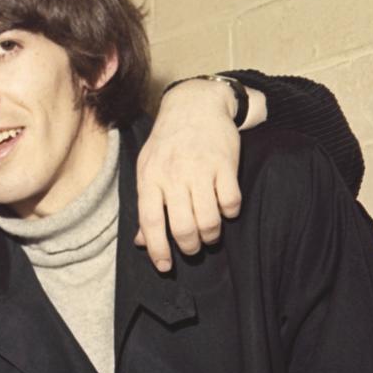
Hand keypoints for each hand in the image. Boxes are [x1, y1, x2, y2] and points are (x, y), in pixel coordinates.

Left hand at [135, 78, 246, 271]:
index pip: (150, 222)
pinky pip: (231, 201)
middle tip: (192, 247)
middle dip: (189, 246)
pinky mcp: (225, 164)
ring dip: (211, 235)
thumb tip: (141, 242)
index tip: (165, 266)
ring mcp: (200, 169)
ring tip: (209, 234)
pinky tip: (226, 210)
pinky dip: (230, 213)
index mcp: (150, 178)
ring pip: (209, 219)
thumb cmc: (167, 144)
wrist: (195, 106)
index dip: (157, 249)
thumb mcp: (147, 170)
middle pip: (182, 226)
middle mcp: (174, 175)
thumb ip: (146, 205)